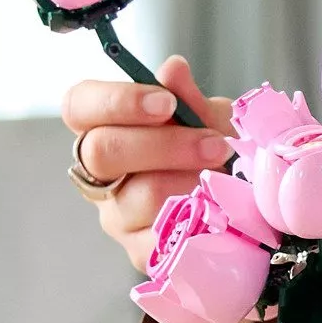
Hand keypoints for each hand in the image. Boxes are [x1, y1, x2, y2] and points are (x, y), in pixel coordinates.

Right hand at [60, 56, 232, 273]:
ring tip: (225, 178)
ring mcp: (116, 217)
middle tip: (216, 145)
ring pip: (139, 196)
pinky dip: (198, 219)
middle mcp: (99, 175)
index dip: (116, 101)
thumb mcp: (208, 118)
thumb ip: (188, 98)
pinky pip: (163, 237)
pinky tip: (220, 210)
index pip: (78, 106)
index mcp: (103, 129)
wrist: (243, 206)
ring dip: (191, 182)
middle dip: (165, 144)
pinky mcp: (140, 253)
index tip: (166, 102)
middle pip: (103, 151)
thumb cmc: (212, 151)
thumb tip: (172, 69)